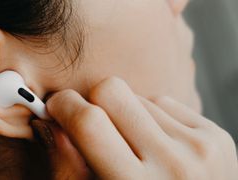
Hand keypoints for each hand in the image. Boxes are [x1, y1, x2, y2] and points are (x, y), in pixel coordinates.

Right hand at [33, 77, 237, 179]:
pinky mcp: (216, 135)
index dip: (63, 106)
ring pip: (139, 97)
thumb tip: (49, 123)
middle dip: (92, 102)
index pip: (89, 122)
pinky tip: (155, 145)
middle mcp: (174, 164)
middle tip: (91, 123)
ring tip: (133, 147)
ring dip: (126, 115)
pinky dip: (151, 118)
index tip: (56, 106)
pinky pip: (164, 103)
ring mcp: (200, 146)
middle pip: (112, 91)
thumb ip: (66, 167)